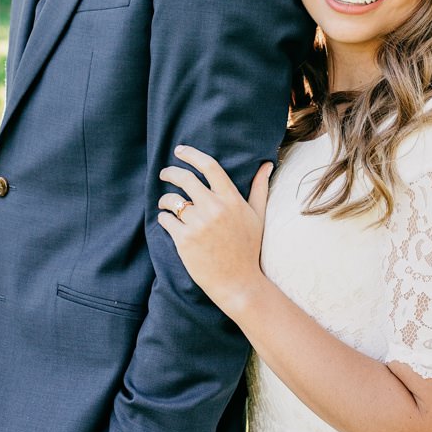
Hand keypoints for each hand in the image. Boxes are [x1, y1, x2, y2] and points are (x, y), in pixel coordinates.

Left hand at [157, 146, 273, 318]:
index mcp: (232, 199)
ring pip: (171, 200)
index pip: (209, 167)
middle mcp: (214, 208)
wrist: (237, 281)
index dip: (192, 155)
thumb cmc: (248, 248)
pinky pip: (165, 220)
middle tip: (164, 173)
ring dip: (166, 200)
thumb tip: (267, 164)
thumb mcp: (257, 216)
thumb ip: (260, 188)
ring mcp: (198, 224)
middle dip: (170, 172)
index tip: (180, 151)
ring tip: (167, 205)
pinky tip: (169, 223)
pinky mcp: (184, 240)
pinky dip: (164, 219)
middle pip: (185, 178)